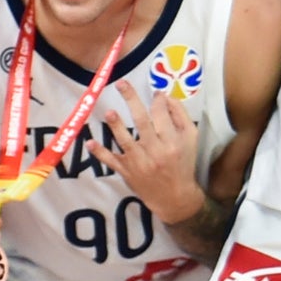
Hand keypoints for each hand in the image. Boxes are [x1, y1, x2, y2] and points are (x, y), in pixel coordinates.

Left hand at [91, 80, 205, 223]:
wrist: (174, 196)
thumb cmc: (183, 163)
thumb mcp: (191, 139)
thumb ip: (181, 117)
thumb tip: (167, 97)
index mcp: (173, 142)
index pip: (162, 115)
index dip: (158, 100)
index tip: (155, 92)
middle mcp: (156, 151)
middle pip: (142, 122)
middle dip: (132, 100)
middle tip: (121, 83)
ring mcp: (139, 162)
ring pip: (126, 141)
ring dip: (116, 126)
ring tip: (109, 112)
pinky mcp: (126, 171)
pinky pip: (111, 161)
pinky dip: (100, 153)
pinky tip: (89, 143)